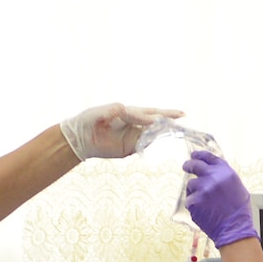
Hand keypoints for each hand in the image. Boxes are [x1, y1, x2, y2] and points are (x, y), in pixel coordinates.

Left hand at [60, 103, 183, 160]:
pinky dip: (152, 145)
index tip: (175, 116)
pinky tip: (159, 142)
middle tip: (183, 117)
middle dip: (169, 120)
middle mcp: (134, 124)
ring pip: (153, 134)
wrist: (79, 138)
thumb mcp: (107, 111)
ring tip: (176, 130)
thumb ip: (126, 112)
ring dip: (164, 133)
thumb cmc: (91, 119)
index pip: (150, 112)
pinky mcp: (130, 149)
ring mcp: (133, 137)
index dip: (163, 113)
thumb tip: (146, 119)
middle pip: (156, 122)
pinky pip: (144, 147)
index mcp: (130, 112)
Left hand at [182, 151, 258, 247]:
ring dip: (194, 191)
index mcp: (225, 172)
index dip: (200, 155)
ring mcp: (202, 188)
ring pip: (190, 184)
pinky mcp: (194, 201)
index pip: (209, 157)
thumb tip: (213, 173)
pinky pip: (189, 200)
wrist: (234, 230)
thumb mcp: (238, 188)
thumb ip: (224, 178)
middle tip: (186, 166)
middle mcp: (213, 177)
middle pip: (195, 165)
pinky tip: (204, 212)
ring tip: (205, 203)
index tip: (194, 155)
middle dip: (189, 165)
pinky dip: (194, 206)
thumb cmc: (239, 213)